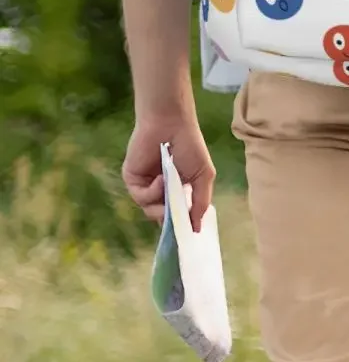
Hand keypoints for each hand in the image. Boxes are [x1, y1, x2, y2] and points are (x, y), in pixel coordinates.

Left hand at [122, 114, 214, 233]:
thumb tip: (197, 228)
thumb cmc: (191, 146)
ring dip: (162, 203)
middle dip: (170, 220)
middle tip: (178, 219)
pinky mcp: (132, 180)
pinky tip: (161, 178)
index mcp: (177, 189)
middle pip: (162, 217)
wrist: (171, 124)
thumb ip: (200, 203)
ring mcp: (145, 186)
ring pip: (150, 210)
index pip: (176, 215)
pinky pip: (141, 197)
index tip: (186, 237)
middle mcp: (160, 190)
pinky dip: (152, 191)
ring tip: (171, 187)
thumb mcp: (203, 175)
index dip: (180, 225)